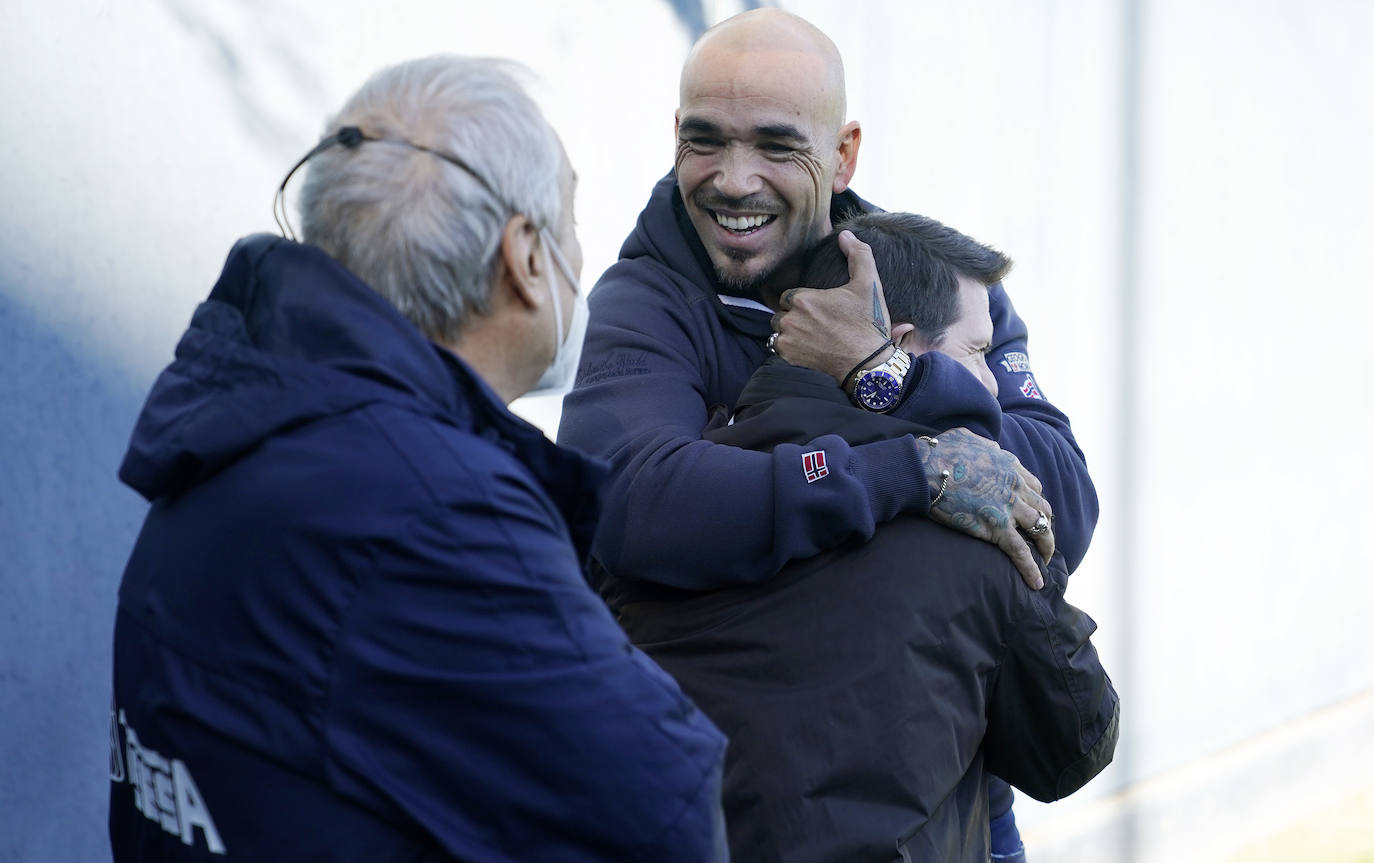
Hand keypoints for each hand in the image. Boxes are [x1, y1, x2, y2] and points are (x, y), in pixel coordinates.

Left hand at [771, 230, 892, 381]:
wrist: (868, 364)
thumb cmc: (868, 323)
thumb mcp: (869, 284)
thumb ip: (858, 254)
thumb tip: (845, 234)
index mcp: (803, 298)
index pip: (788, 295)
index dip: (802, 301)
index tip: (818, 309)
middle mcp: (790, 319)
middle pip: (780, 313)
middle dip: (794, 316)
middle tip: (816, 324)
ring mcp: (787, 341)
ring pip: (778, 331)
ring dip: (788, 332)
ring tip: (810, 336)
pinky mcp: (788, 359)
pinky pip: (778, 348)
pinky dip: (788, 348)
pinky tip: (807, 348)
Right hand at [918, 428, 1054, 588]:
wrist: (925, 468)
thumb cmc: (940, 452)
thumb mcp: (968, 437)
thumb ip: (985, 445)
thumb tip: (987, 448)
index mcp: (1010, 465)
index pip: (1034, 486)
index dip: (1034, 501)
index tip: (1030, 512)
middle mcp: (1016, 486)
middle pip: (1043, 509)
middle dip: (1045, 524)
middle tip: (1041, 538)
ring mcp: (1009, 507)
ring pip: (1040, 529)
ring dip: (1046, 546)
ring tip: (1045, 560)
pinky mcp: (997, 527)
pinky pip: (1022, 552)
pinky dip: (1032, 569)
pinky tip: (1036, 583)